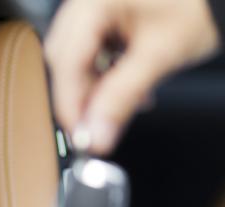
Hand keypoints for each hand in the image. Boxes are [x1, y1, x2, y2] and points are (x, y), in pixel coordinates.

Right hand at [45, 0, 219, 153]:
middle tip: (94, 129)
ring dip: (93, 90)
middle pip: (65, 62)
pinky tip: (123, 90)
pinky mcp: (106, 19)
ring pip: (77, 61)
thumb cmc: (200, 4)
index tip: (80, 135)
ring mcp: (95, 9)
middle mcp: (87, 2)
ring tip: (117, 108)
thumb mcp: (159, 55)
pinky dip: (104, 77)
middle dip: (79, 98)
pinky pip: (93, 54)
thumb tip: (97, 134)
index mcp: (93, 1)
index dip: (70, 103)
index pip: (66, 61)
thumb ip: (122, 97)